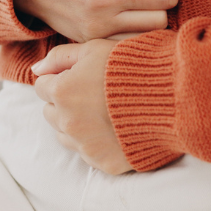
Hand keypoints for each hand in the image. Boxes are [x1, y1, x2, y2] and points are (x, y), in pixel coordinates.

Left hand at [32, 39, 131, 174]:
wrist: (174, 96)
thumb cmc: (135, 66)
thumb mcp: (96, 48)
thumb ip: (61, 56)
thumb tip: (36, 68)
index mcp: (62, 92)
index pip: (42, 87)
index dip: (61, 78)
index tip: (81, 76)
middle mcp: (68, 123)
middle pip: (50, 113)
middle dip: (64, 102)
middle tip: (93, 93)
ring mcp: (86, 146)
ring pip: (66, 136)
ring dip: (77, 124)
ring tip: (105, 111)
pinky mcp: (104, 163)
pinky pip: (89, 153)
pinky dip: (97, 142)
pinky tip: (116, 128)